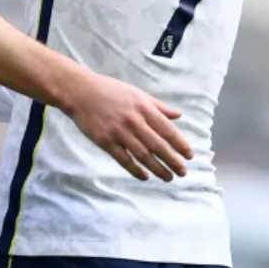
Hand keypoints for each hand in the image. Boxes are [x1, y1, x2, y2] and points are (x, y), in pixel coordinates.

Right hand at [66, 74, 191, 181]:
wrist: (79, 92)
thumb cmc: (109, 90)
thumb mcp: (137, 93)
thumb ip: (158, 106)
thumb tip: (178, 115)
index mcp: (144, 108)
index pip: (167, 130)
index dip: (180, 144)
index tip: (189, 156)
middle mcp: (134, 122)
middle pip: (158, 146)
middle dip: (173, 161)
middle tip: (183, 172)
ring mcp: (119, 132)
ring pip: (143, 155)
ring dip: (157, 168)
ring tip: (168, 177)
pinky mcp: (105, 141)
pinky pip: (123, 159)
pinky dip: (135, 169)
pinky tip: (144, 176)